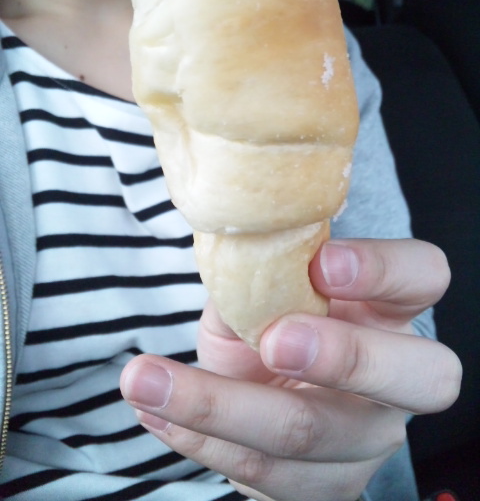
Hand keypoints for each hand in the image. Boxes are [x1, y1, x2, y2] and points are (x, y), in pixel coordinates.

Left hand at [120, 239, 461, 500]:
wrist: (263, 389)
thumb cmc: (269, 320)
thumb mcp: (265, 290)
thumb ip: (256, 275)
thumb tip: (225, 264)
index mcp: (386, 308)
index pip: (422, 277)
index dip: (385, 268)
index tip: (322, 262)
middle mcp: (395, 377)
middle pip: (419, 376)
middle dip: (344, 357)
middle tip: (274, 340)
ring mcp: (366, 438)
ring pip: (312, 434)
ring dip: (222, 407)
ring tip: (147, 381)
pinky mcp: (326, 485)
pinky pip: (262, 473)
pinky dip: (200, 439)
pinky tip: (156, 412)